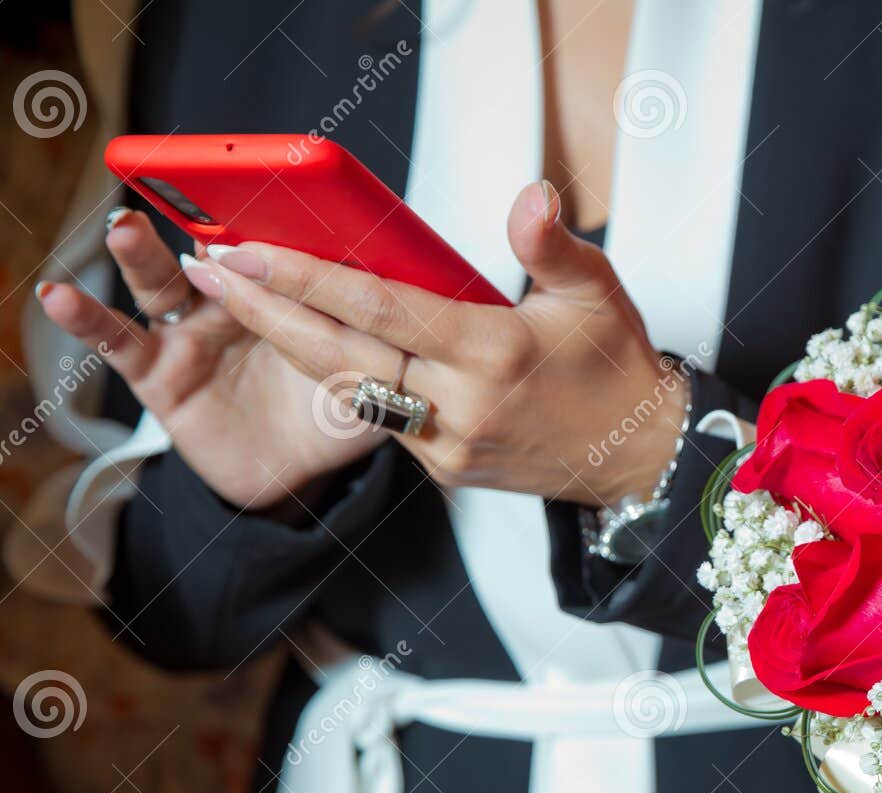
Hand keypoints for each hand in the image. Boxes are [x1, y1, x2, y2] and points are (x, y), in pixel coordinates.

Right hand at [36, 209, 384, 511]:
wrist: (302, 474)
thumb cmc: (334, 412)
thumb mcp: (371, 376)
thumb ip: (383, 345)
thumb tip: (431, 309)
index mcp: (293, 292)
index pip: (285, 247)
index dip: (283, 223)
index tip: (280, 188)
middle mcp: (239, 301)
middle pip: (221, 253)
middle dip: (207, 221)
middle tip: (200, 192)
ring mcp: (194, 332)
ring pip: (163, 284)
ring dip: (140, 255)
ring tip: (125, 228)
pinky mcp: (159, 373)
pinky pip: (118, 344)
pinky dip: (85, 320)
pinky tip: (59, 298)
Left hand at [182, 180, 686, 506]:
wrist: (638, 458)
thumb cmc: (615, 371)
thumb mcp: (596, 294)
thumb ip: (552, 245)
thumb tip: (530, 197)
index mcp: (494, 352)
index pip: (380, 309)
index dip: (306, 278)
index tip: (249, 249)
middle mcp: (462, 404)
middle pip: (339, 355)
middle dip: (264, 311)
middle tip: (207, 270)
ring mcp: (448, 445)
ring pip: (348, 390)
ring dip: (287, 345)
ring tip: (236, 300)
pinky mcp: (443, 469)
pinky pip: (377, 419)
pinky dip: (337, 378)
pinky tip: (303, 344)